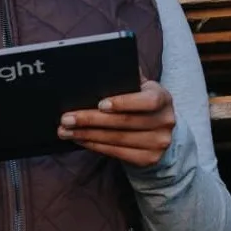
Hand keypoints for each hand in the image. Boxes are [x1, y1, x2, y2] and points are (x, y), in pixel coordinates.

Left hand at [57, 80, 174, 167]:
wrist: (159, 130)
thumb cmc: (141, 103)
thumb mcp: (140, 87)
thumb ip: (126, 79)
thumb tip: (99, 70)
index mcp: (163, 97)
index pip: (147, 101)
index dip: (124, 103)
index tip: (99, 104)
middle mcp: (165, 121)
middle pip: (125, 122)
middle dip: (91, 120)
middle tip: (67, 118)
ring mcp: (159, 143)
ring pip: (117, 139)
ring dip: (87, 135)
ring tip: (66, 131)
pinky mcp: (149, 159)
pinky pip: (117, 153)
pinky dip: (95, 146)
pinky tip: (80, 140)